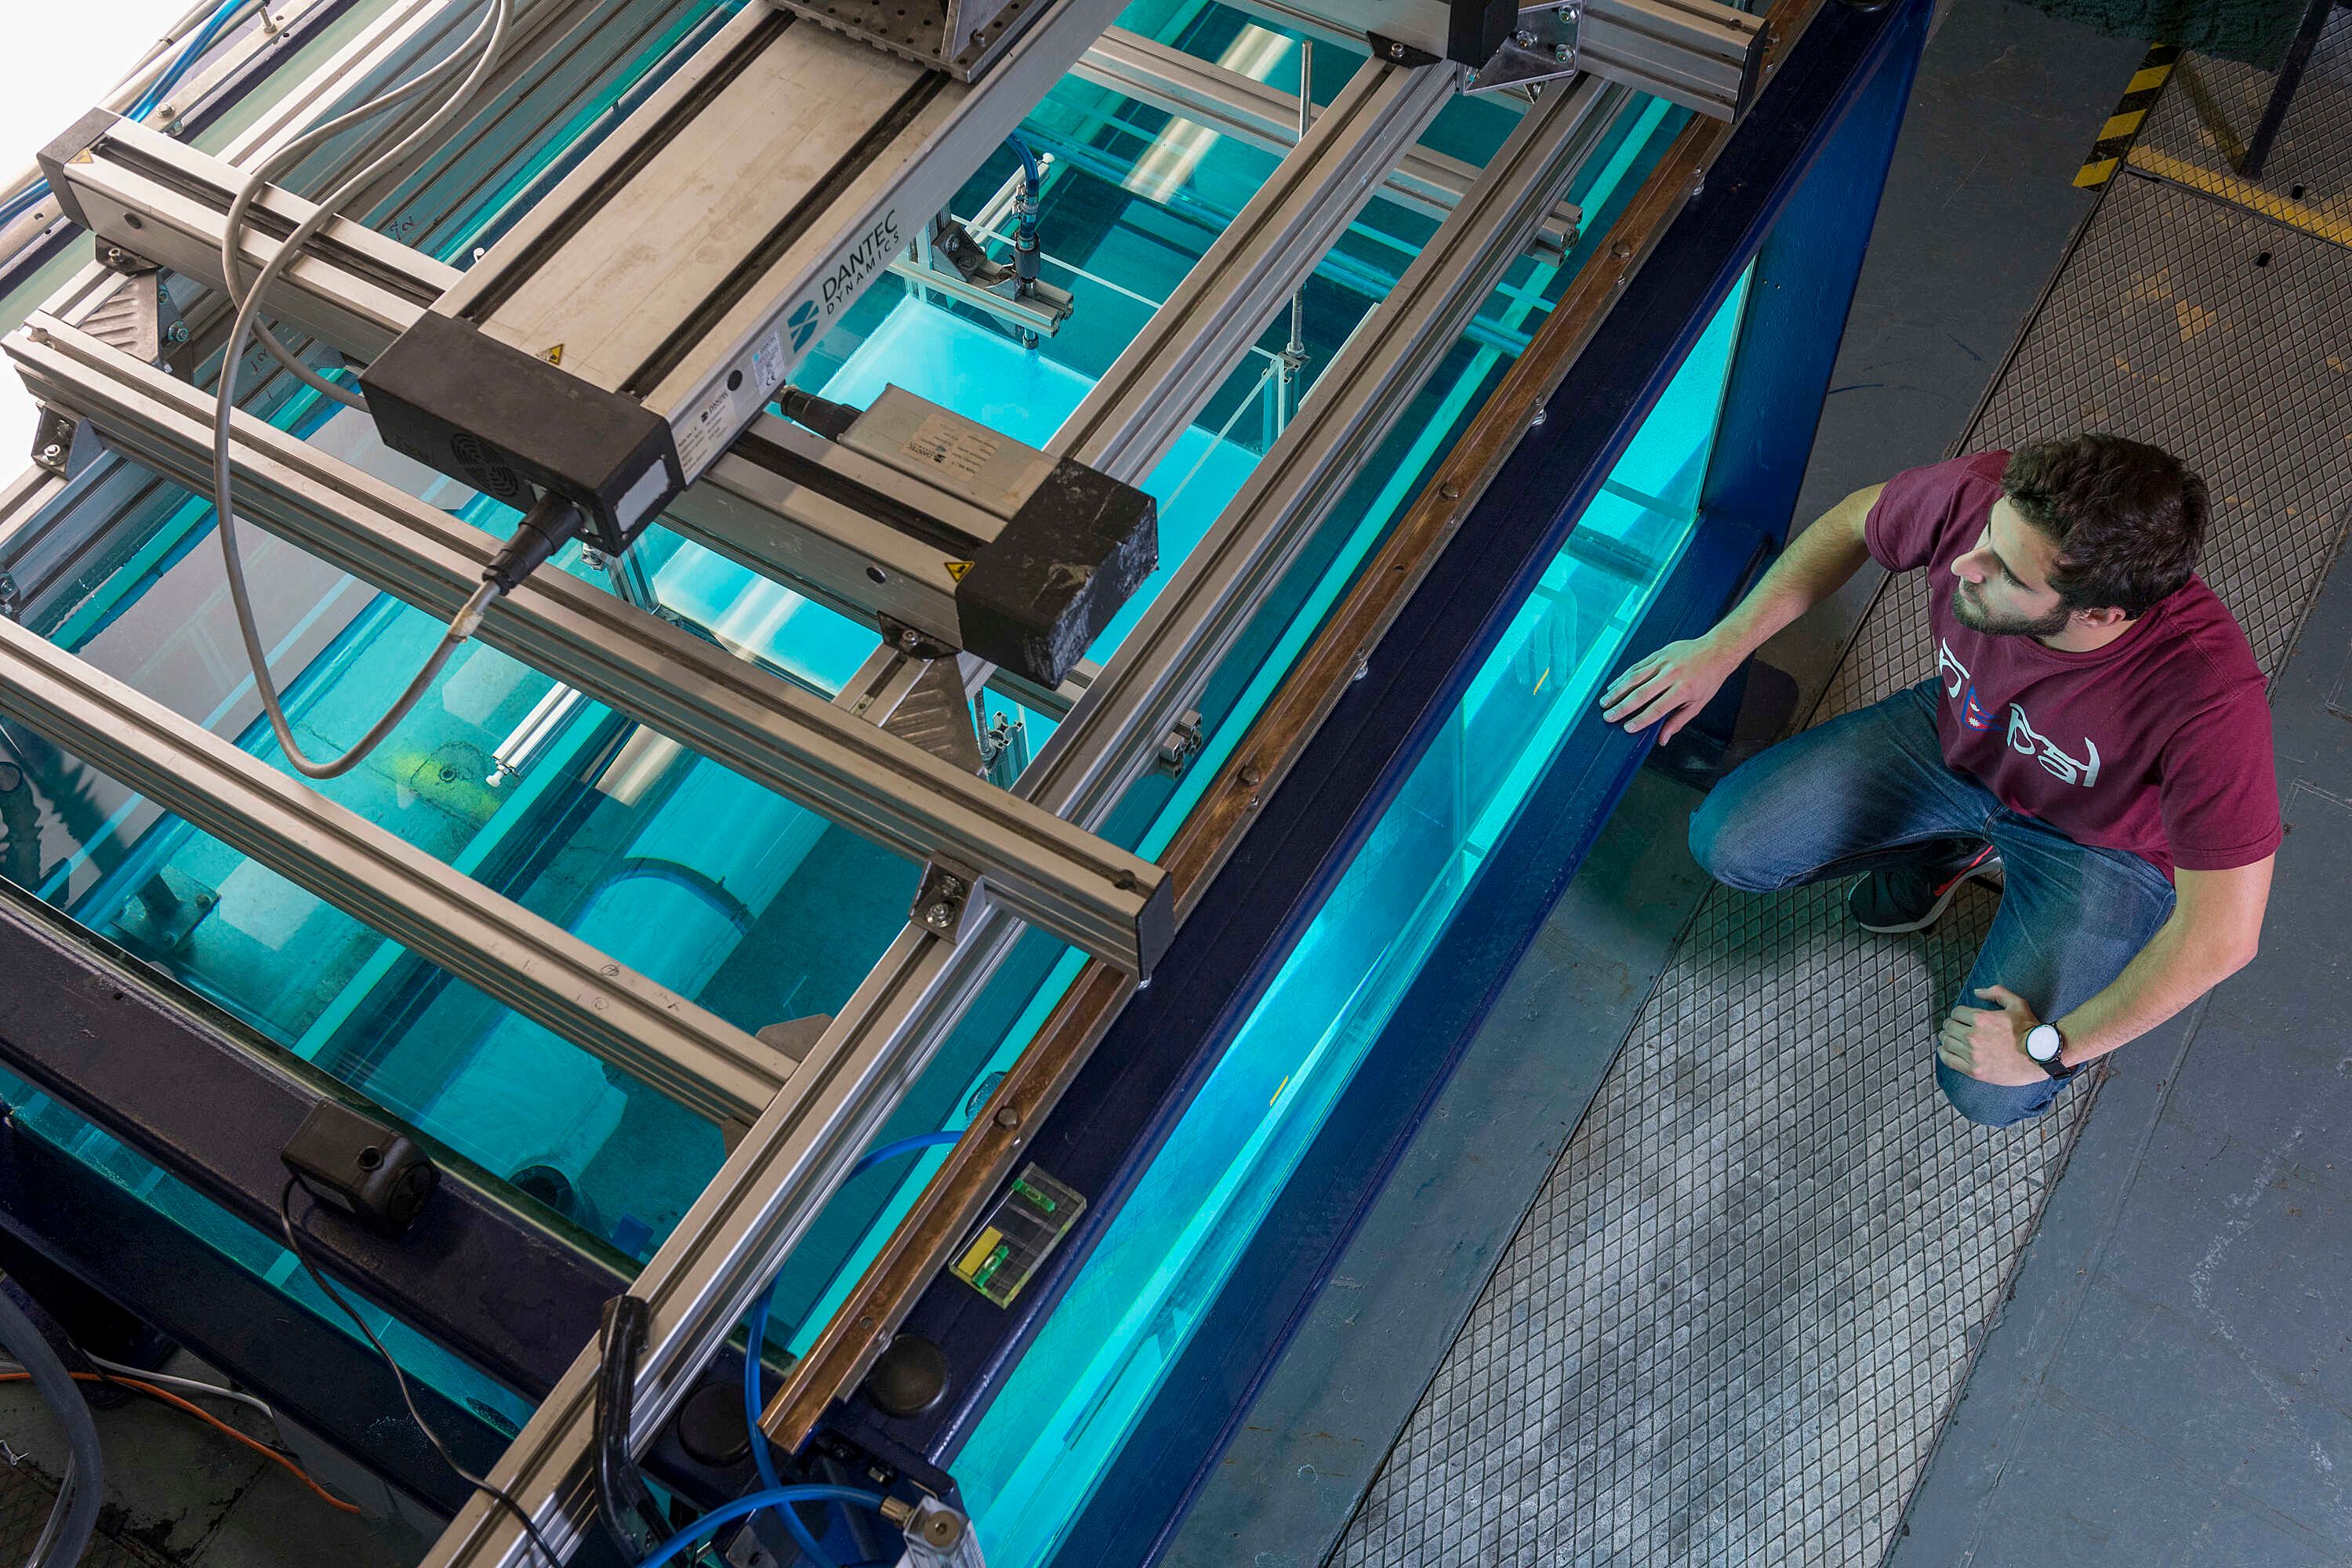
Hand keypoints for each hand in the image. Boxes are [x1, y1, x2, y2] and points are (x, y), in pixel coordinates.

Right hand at [1597, 633, 1741, 742]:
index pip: (1658, 708)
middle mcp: (1672, 675)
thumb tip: (1662, 740)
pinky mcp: (1659, 653)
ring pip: (1635, 677)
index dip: (1641, 719)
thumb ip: (1678, 721)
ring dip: (1617, 691)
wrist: (1716, 650)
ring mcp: (1663, 662)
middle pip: (1641, 693)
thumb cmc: (1709, 679)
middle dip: (1622, 707)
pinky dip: (1623, 676)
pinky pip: (1637, 666)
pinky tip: (1613, 685)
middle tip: (1608, 717)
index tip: (1627, 728)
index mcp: (1683, 690)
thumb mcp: (1698, 703)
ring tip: (1604, 702)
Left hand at [1936, 984, 2044, 1085]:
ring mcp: (1973, 1054)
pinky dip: (1943, 1053)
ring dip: (1946, 1038)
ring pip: (1946, 1042)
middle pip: (1949, 1027)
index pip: (1956, 1013)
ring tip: (1948, 1038)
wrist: (2041, 1056)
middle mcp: (1974, 1036)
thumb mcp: (2017, 1003)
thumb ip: (1996, 992)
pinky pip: (1949, 1060)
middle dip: (1951, 1025)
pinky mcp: (1974, 1070)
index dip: (1958, 1014)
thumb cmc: (2030, 1029)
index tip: (1961, 1018)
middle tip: (1954, 1028)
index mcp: (1981, 1019)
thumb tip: (1976, 991)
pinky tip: (1944, 1050)